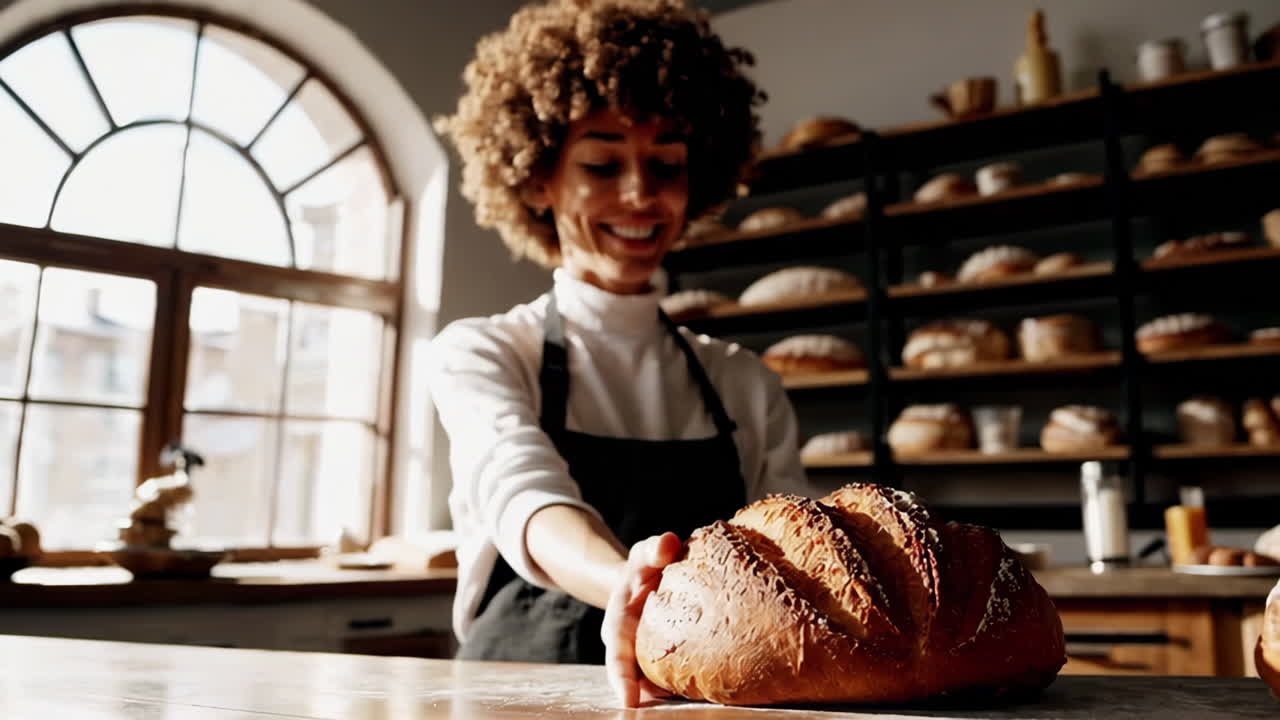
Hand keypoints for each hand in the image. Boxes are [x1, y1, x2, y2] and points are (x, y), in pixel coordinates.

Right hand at [601, 531, 682, 707]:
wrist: (647, 577)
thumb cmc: (647, 566)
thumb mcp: (646, 554)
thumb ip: (654, 548)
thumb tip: (669, 543)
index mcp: (619, 625)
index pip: (616, 657)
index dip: (621, 679)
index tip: (629, 701)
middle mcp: (630, 646)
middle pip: (634, 678)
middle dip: (645, 695)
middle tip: (658, 708)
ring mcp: (647, 655)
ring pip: (654, 683)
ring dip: (668, 695)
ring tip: (690, 704)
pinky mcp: (666, 658)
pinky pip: (674, 676)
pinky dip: (686, 686)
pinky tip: (710, 690)